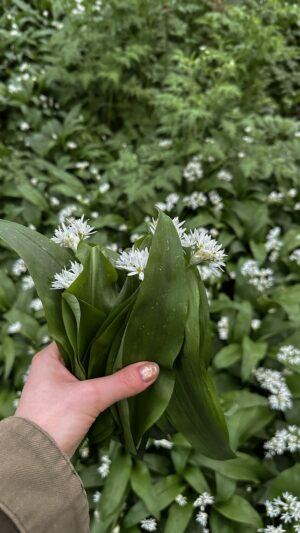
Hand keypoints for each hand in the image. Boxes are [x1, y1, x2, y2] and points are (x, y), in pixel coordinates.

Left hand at [15, 342, 158, 456]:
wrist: (35, 462)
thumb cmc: (53, 421)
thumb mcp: (90, 397)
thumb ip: (122, 382)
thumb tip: (153, 368)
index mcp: (49, 357)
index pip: (80, 335)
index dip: (103, 332)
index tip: (127, 330)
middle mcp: (52, 369)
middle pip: (88, 355)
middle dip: (111, 355)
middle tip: (137, 346)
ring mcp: (59, 388)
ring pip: (91, 374)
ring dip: (110, 374)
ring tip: (136, 363)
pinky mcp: (68, 406)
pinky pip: (92, 390)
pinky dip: (106, 389)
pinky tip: (125, 386)